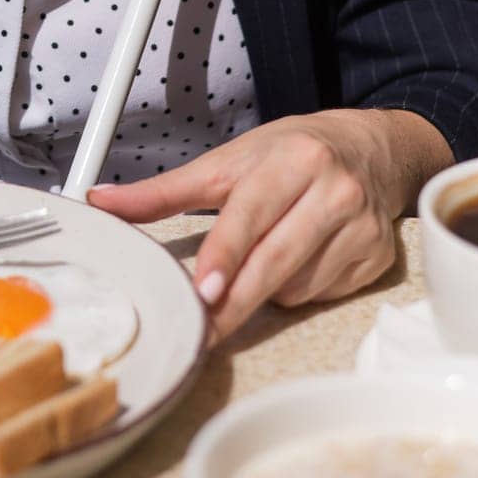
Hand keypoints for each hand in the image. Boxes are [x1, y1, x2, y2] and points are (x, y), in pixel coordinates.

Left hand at [87, 109, 451, 341]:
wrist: (367, 148)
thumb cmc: (287, 154)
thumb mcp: (226, 161)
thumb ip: (164, 190)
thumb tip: (101, 201)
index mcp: (294, 159)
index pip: (252, 213)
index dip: (226, 254)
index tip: (204, 290)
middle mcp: (334, 191)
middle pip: (276, 260)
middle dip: (236, 300)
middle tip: (203, 329)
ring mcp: (361, 228)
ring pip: (297, 285)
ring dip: (266, 287)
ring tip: (265, 252)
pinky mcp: (376, 259)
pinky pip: (322, 294)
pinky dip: (299, 288)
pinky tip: (299, 258)